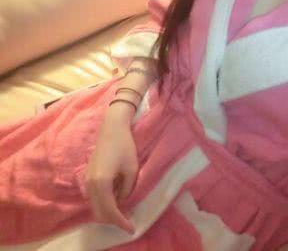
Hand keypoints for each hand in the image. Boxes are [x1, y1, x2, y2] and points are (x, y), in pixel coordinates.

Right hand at [84, 112, 137, 234]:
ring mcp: (86, 181)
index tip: (132, 228)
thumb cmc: (124, 146)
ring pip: (95, 206)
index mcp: (101, 184)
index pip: (110, 211)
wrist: (112, 128)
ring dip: (108, 212)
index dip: (121, 222)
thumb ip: (127, 190)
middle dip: (113, 220)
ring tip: (124, 211)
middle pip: (99, 213)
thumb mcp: (132, 170)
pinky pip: (94, 197)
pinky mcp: (87, 176)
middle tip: (128, 221)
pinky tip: (116, 198)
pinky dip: (104, 202)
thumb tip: (122, 201)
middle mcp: (90, 185)